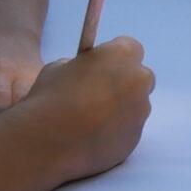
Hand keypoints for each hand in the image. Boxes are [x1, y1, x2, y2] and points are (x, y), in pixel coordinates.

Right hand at [14, 35, 154, 183]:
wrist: (49, 142)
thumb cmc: (51, 98)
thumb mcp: (59, 67)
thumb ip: (81, 66)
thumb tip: (87, 73)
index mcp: (122, 54)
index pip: (130, 48)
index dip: (114, 57)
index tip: (102, 66)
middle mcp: (139, 80)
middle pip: (139, 77)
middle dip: (124, 83)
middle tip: (99, 93)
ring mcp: (140, 111)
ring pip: (135, 107)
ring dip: (119, 110)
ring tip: (89, 121)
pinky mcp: (135, 138)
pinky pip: (127, 131)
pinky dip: (114, 132)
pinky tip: (90, 137)